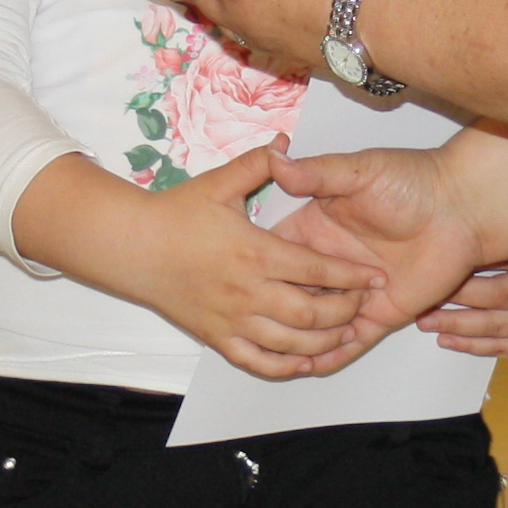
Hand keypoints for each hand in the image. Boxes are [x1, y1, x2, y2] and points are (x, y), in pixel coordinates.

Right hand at [15, 144, 381, 380]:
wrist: (131, 246)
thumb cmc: (175, 213)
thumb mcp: (219, 181)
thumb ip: (258, 162)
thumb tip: (287, 140)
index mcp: (255, 251)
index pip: (317, 269)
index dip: (352, 275)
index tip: (375, 276)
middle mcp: (247, 291)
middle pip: (310, 313)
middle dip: (345, 311)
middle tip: (365, 304)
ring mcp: (231, 319)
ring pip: (289, 343)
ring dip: (324, 342)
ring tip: (347, 332)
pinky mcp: (216, 338)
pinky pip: (256, 362)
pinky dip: (285, 366)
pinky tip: (307, 361)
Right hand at [263, 142, 492, 346]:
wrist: (461, 207)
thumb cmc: (411, 180)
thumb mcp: (356, 170)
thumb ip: (315, 173)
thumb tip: (276, 159)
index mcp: (315, 231)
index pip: (276, 256)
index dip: (261, 270)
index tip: (239, 281)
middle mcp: (330, 266)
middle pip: (291, 297)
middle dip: (280, 309)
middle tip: (263, 318)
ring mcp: (354, 294)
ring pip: (316, 326)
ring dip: (302, 338)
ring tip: (280, 346)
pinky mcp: (380, 315)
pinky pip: (351, 343)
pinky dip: (332, 356)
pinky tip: (312, 365)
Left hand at [421, 236, 507, 357]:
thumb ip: (481, 237)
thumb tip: (437, 240)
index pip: (500, 261)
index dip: (462, 266)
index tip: (430, 267)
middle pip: (496, 296)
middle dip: (454, 298)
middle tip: (422, 298)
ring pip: (495, 325)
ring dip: (457, 325)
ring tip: (426, 322)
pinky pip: (501, 347)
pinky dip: (471, 345)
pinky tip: (446, 339)